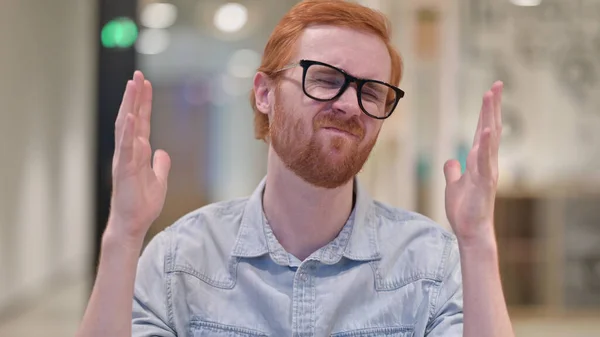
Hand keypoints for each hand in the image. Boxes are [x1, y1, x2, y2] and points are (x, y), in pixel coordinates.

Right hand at [108, 71, 170, 240]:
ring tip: (132, 86)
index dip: (144, 102)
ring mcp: (124, 159)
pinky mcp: (123, 170)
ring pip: (125, 127)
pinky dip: (128, 132)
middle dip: (135, 96)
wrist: (133, 223)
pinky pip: (125, 147)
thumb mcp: (159, 180)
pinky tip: (131, 116)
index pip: (142, 122)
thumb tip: (162, 151)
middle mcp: (129, 151)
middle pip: (132, 118)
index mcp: (137, 152)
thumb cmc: (142, 204)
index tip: (145, 83)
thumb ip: (160, 164)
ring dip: (129, 106)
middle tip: (138, 75)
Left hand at [443, 81, 502, 244]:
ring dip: (489, 118)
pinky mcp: (483, 183)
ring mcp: (487, 172)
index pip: (483, 131)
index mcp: (480, 161)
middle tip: (496, 85)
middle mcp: (487, 163)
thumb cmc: (465, 209)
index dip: (486, 112)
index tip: (490, 92)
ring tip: (490, 97)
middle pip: (490, 129)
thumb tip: (450, 160)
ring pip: (489, 140)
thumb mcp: (454, 185)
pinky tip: (485, 130)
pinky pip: (484, 161)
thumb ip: (452, 171)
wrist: (470, 230)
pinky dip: (484, 145)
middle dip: (492, 107)